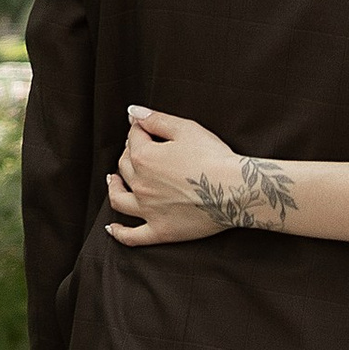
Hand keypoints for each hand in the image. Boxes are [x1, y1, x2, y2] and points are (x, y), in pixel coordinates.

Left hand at [107, 106, 297, 240]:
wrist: (235, 190)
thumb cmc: (214, 157)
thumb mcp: (186, 129)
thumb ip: (156, 120)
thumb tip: (132, 113)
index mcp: (143, 157)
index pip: (133, 138)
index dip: (140, 130)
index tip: (146, 128)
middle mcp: (140, 184)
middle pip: (125, 165)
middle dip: (129, 153)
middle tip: (138, 149)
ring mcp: (148, 210)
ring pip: (119, 199)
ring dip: (114, 187)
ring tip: (115, 181)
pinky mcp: (160, 231)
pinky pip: (132, 236)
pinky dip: (119, 233)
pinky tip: (112, 228)